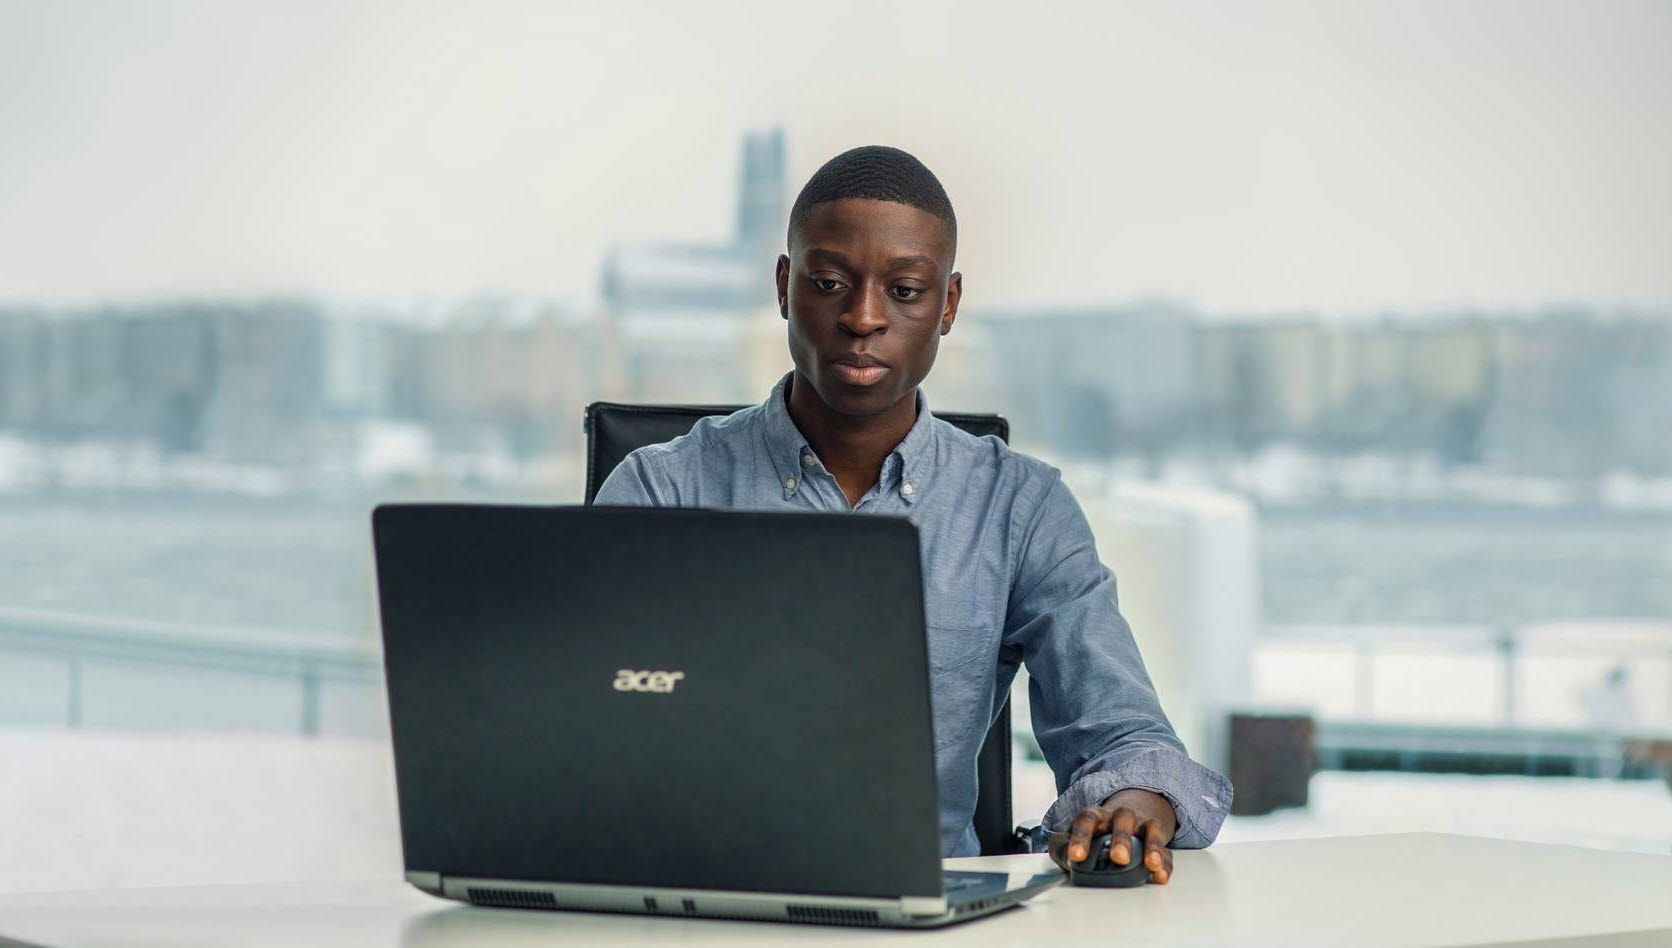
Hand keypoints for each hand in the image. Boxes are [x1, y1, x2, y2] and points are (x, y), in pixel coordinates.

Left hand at [1047, 788, 1177, 883]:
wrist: (1123, 822)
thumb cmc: (1094, 837)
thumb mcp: (1075, 839)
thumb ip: (1062, 848)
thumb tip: (1063, 857)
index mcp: (1095, 816)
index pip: (1086, 821)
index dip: (1080, 838)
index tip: (1075, 856)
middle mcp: (1119, 816)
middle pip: (1121, 821)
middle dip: (1121, 840)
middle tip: (1119, 858)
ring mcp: (1141, 825)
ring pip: (1149, 829)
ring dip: (1151, 846)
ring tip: (1151, 864)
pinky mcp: (1157, 837)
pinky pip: (1165, 849)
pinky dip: (1165, 862)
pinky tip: (1161, 875)